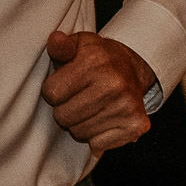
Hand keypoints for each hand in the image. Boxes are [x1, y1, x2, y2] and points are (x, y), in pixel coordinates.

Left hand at [42, 31, 154, 155]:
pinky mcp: (135, 126)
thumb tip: (55, 40)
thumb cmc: (97, 58)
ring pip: (78, 132)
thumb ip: (60, 45)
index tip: (64, 84)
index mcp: (95, 62)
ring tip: (90, 106)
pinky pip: (96, 145)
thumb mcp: (78, 44)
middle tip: (77, 97)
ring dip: (79, 123)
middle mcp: (114, 85)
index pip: (50, 93)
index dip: (52, 90)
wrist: (132, 69)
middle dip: (64, 108)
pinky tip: (102, 119)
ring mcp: (127, 107)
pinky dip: (95, 137)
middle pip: (62, 116)